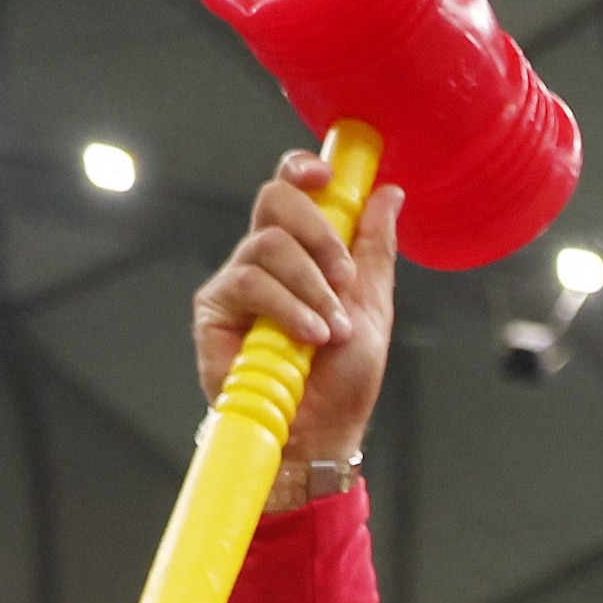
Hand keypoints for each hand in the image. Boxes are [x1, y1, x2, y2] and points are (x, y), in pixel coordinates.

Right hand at [191, 155, 404, 465]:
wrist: (321, 432)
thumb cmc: (344, 379)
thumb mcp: (372, 307)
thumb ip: (374, 249)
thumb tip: (388, 194)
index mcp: (301, 252)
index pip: (290, 192)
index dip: (301, 171)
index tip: (326, 175)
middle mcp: (264, 259)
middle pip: (275, 201)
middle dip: (318, 233)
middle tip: (343, 279)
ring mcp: (237, 281)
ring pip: (268, 245)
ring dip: (311, 287)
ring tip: (330, 330)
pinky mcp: (214, 308)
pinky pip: (249, 283)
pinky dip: (287, 307)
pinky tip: (307, 336)